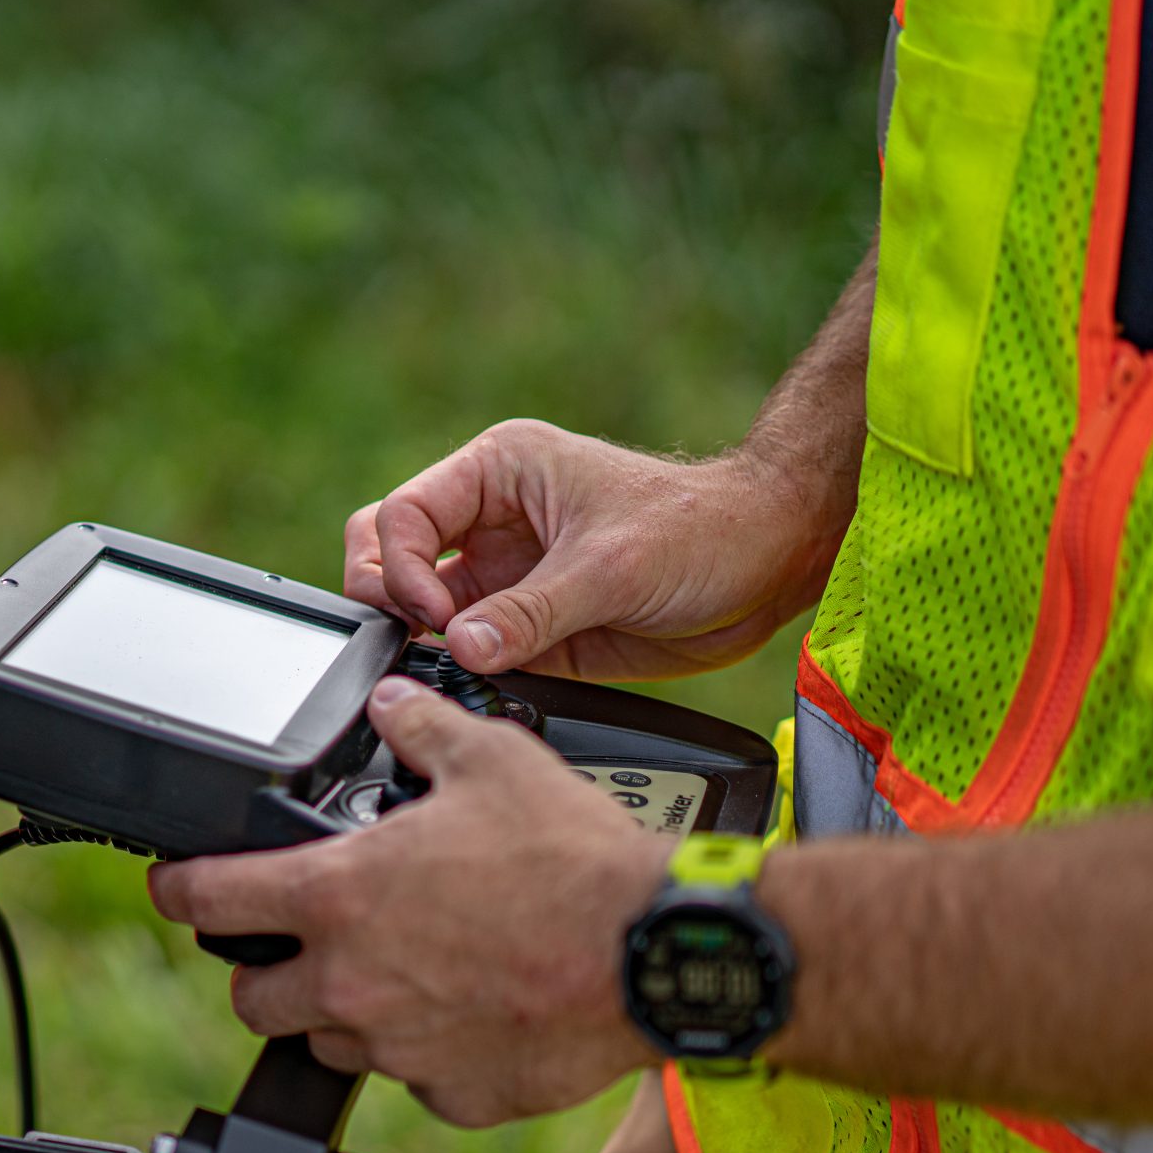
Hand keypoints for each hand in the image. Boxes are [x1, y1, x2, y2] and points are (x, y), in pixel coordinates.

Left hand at [147, 677, 670, 1127]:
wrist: (653, 953)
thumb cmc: (576, 862)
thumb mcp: (492, 761)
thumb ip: (421, 730)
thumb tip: (394, 705)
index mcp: (340, 896)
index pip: (209, 900)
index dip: (177, 890)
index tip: (174, 888)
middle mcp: (353, 983)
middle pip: (252, 1000)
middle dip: (262, 971)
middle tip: (298, 944)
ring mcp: (399, 1048)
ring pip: (332, 1042)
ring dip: (347, 1012)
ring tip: (401, 971)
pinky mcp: (453, 1095)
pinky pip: (415, 1079)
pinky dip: (428, 1053)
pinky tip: (470, 1011)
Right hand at [342, 418, 852, 683]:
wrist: (764, 566)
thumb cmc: (701, 528)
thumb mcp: (611, 565)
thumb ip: (531, 611)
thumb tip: (463, 646)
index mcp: (498, 472)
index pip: (404, 515)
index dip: (402, 567)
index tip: (432, 613)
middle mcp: (490, 522)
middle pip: (390, 554)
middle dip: (388, 596)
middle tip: (417, 635)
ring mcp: (505, 578)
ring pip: (420, 608)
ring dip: (421, 638)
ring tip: (454, 663)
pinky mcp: (526, 628)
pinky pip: (467, 651)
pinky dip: (460, 671)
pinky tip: (482, 681)